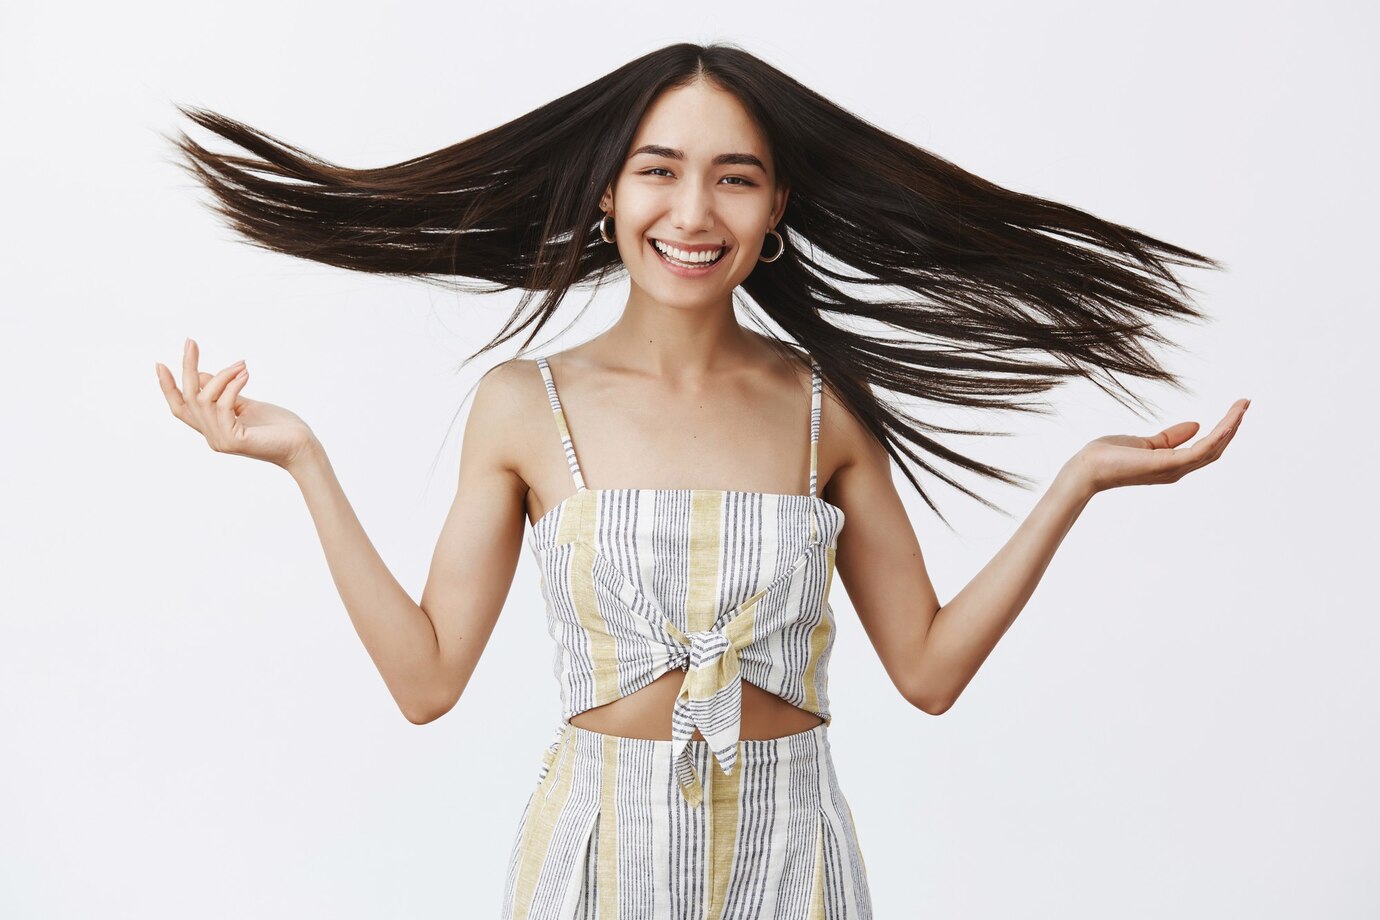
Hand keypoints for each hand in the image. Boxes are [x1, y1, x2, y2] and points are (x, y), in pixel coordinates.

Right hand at [156, 338, 319, 470]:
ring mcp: (221, 440)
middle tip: (191, 342)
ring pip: (205, 399)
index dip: (167, 387)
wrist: (302, 446)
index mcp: (213, 428)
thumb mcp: (247, 404)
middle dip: (186, 368)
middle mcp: (212, 436)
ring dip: (222, 376)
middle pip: (187, 399)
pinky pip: (224, 405)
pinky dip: (232, 386)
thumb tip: (201, 375)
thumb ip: (224, 393)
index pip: (181, 408)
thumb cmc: (278, 426)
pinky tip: (246, 375)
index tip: (159, 364)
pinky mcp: (234, 440)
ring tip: (242, 365)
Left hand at [1070, 398, 1249, 494]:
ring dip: (1230, 427)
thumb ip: (1171, 436)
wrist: (1088, 467)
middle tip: (1245, 404)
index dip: (1224, 430)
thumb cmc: (1111, 456)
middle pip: (1216, 449)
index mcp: (1174, 464)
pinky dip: (1216, 437)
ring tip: (1242, 406)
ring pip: (1212, 448)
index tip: (1236, 409)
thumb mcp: (1147, 442)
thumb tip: (1196, 424)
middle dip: (1233, 426)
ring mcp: (1173, 469)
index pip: (1207, 448)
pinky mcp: (1167, 464)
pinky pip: (1199, 451)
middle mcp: (1178, 470)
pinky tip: (1227, 423)